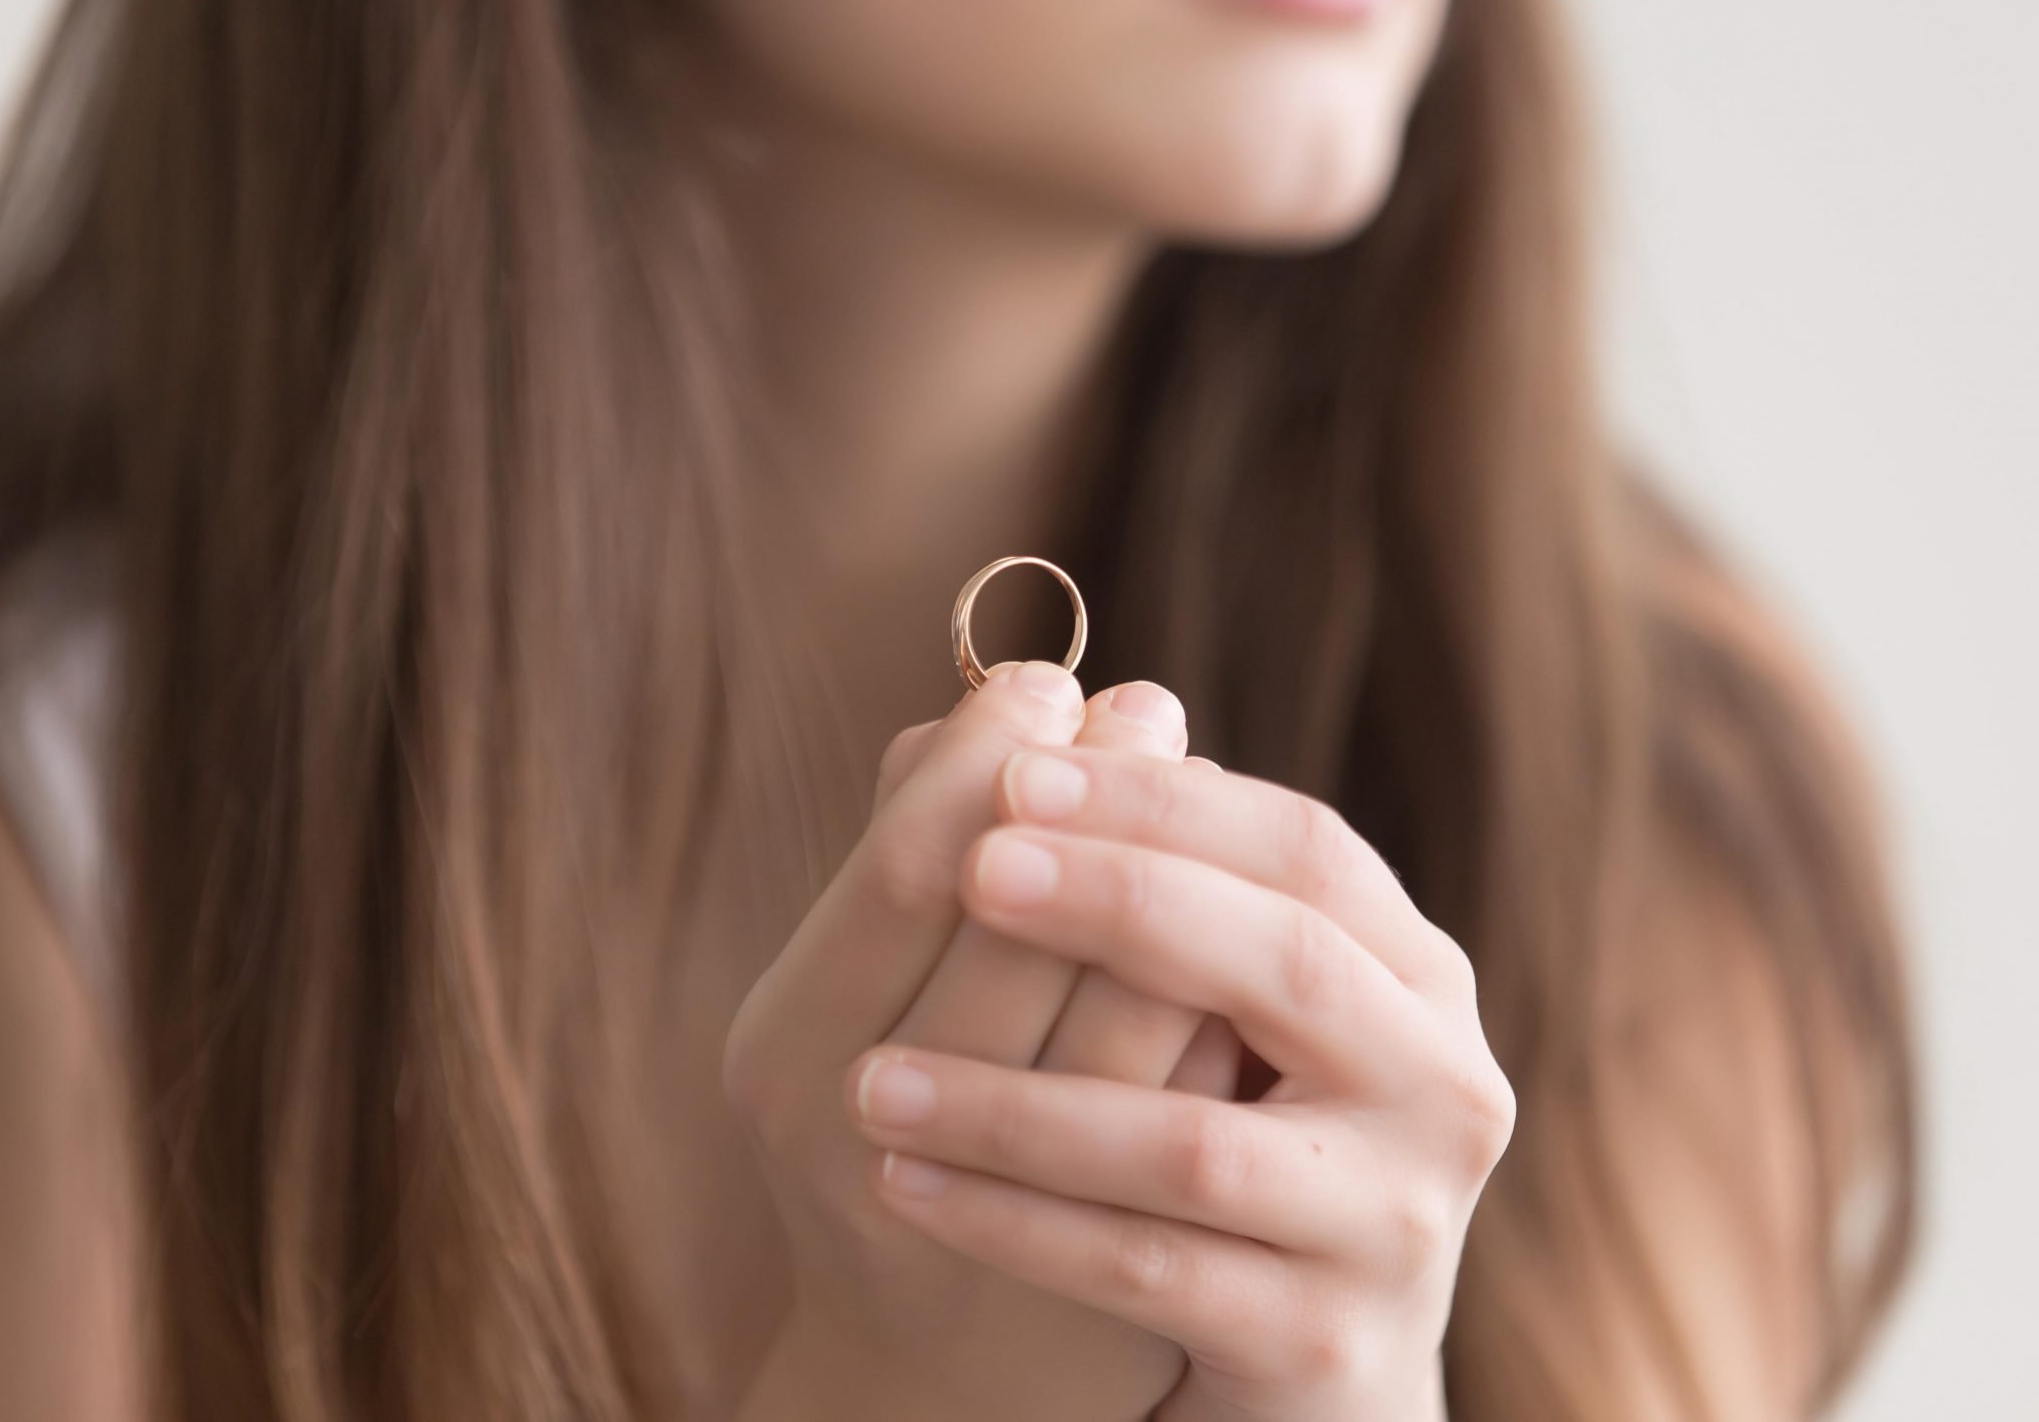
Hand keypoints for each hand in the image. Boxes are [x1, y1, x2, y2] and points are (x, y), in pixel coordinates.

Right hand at [723, 661, 1232, 1421]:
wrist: (927, 1378)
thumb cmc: (888, 1129)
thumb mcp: (849, 999)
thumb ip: (899, 861)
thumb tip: (968, 711)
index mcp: (787, 1053)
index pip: (907, 871)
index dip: (985, 758)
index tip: (1047, 685)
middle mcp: (875, 1145)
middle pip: (1023, 932)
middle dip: (1102, 798)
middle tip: (1147, 704)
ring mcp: (998, 1228)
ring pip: (1128, 1018)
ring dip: (1184, 877)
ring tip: (1204, 779)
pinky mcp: (1109, 1282)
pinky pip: (1202, 1104)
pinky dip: (1228, 992)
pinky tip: (1251, 911)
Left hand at [842, 746, 1515, 1421]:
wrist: (1309, 1387)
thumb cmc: (1234, 1150)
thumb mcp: (1211, 1016)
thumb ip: (1139, 882)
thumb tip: (991, 724)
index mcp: (1416, 978)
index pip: (1305, 849)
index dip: (1162, 801)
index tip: (1016, 767)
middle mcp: (1441, 1089)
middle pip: (1284, 961)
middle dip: (1118, 899)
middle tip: (973, 865)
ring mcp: (1393, 1229)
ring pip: (1190, 1142)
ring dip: (1013, 1101)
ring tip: (871, 1078)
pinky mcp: (1321, 1349)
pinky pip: (1142, 1268)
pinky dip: (1012, 1219)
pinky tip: (904, 1177)